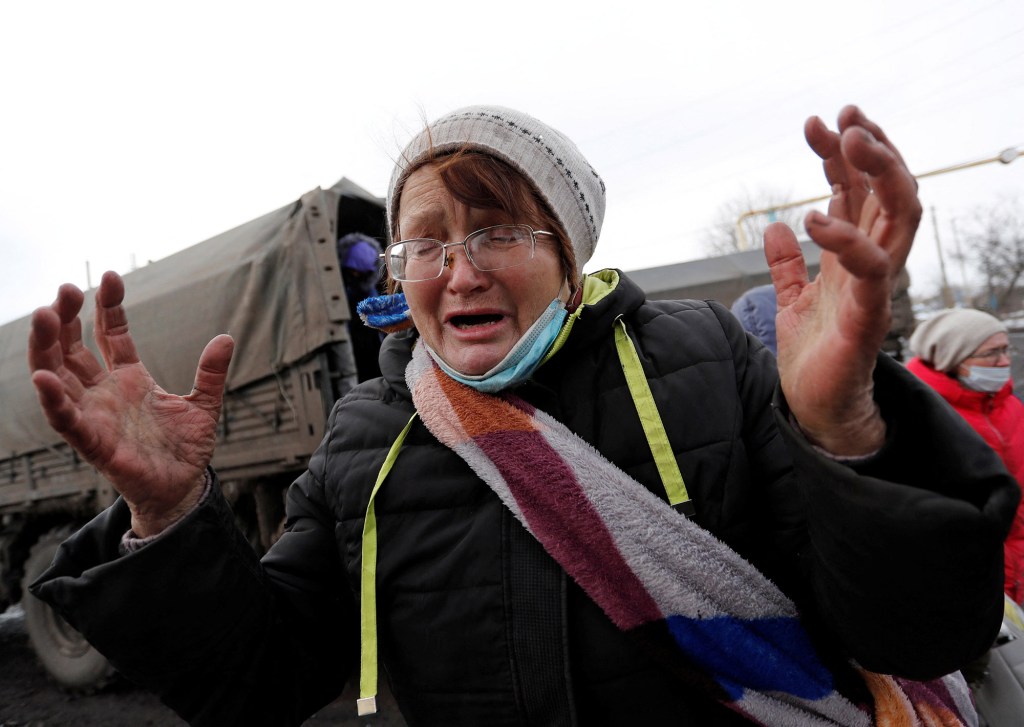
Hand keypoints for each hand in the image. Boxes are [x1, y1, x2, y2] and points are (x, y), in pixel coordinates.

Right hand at [28, 271, 234, 535]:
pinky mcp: (93, 443)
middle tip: (63, 289)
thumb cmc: (186, 449)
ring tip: (44, 316)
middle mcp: (105, 393)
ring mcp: (96, 415)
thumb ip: (211, 373)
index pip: (111, 333)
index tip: (112, 277)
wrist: (183, 488)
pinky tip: (42, 377)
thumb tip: (226, 337)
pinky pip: (66, 419)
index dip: (108, 306)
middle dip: (65, 318)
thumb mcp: (204, 405)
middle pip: (74, 348)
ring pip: (59, 376)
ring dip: (47, 347)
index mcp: (130, 378)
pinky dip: (53, 399)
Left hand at [764, 105, 920, 455]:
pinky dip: (848, 238)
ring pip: (900, 215)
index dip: (841, 154)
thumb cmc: (814, 354)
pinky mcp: (869, 316)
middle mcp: (871, 262)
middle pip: (889, 189)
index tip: (818, 122)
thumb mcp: (792, 298)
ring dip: (879, 172)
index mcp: (852, 254)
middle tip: (847, 116)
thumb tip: (776, 225)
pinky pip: (873, 268)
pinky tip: (815, 218)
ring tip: (848, 141)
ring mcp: (875, 286)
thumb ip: (787, 262)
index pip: (856, 191)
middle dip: (873, 147)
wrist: (817, 408)